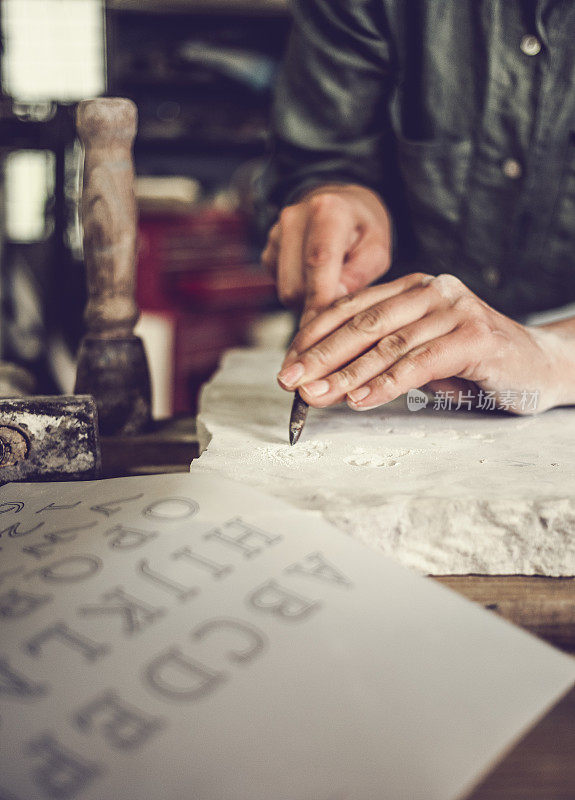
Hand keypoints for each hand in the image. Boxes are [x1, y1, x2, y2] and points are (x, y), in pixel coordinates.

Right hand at [261, 183, 391, 325]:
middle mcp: (294, 219)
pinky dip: (299, 291)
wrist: (340, 208)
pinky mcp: (267, 252)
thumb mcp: (377, 250)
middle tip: (341, 300)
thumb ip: (359, 274)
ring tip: (330, 284)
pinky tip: (314, 278)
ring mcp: (276, 235)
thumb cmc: (363, 230)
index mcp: (328, 210)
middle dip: (317, 303)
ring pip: (286, 291)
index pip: (318, 261)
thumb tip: (334, 299)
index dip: (320, 298)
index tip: (323, 324)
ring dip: (307, 300)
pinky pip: (280, 287)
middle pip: (296, 285)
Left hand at [276, 272, 572, 414]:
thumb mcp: (420, 351)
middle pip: (363, 323)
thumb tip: (323, 376)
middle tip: (290, 380)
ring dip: (347, 374)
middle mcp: (432, 290)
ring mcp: (456, 310)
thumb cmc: (473, 362)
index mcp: (413, 287)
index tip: (288, 364)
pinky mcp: (475, 337)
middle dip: (320, 355)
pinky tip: (360, 399)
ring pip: (388, 344)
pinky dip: (386, 383)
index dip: (315, 336)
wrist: (539, 366)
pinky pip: (419, 363)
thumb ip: (381, 353)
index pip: (352, 308)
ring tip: (317, 396)